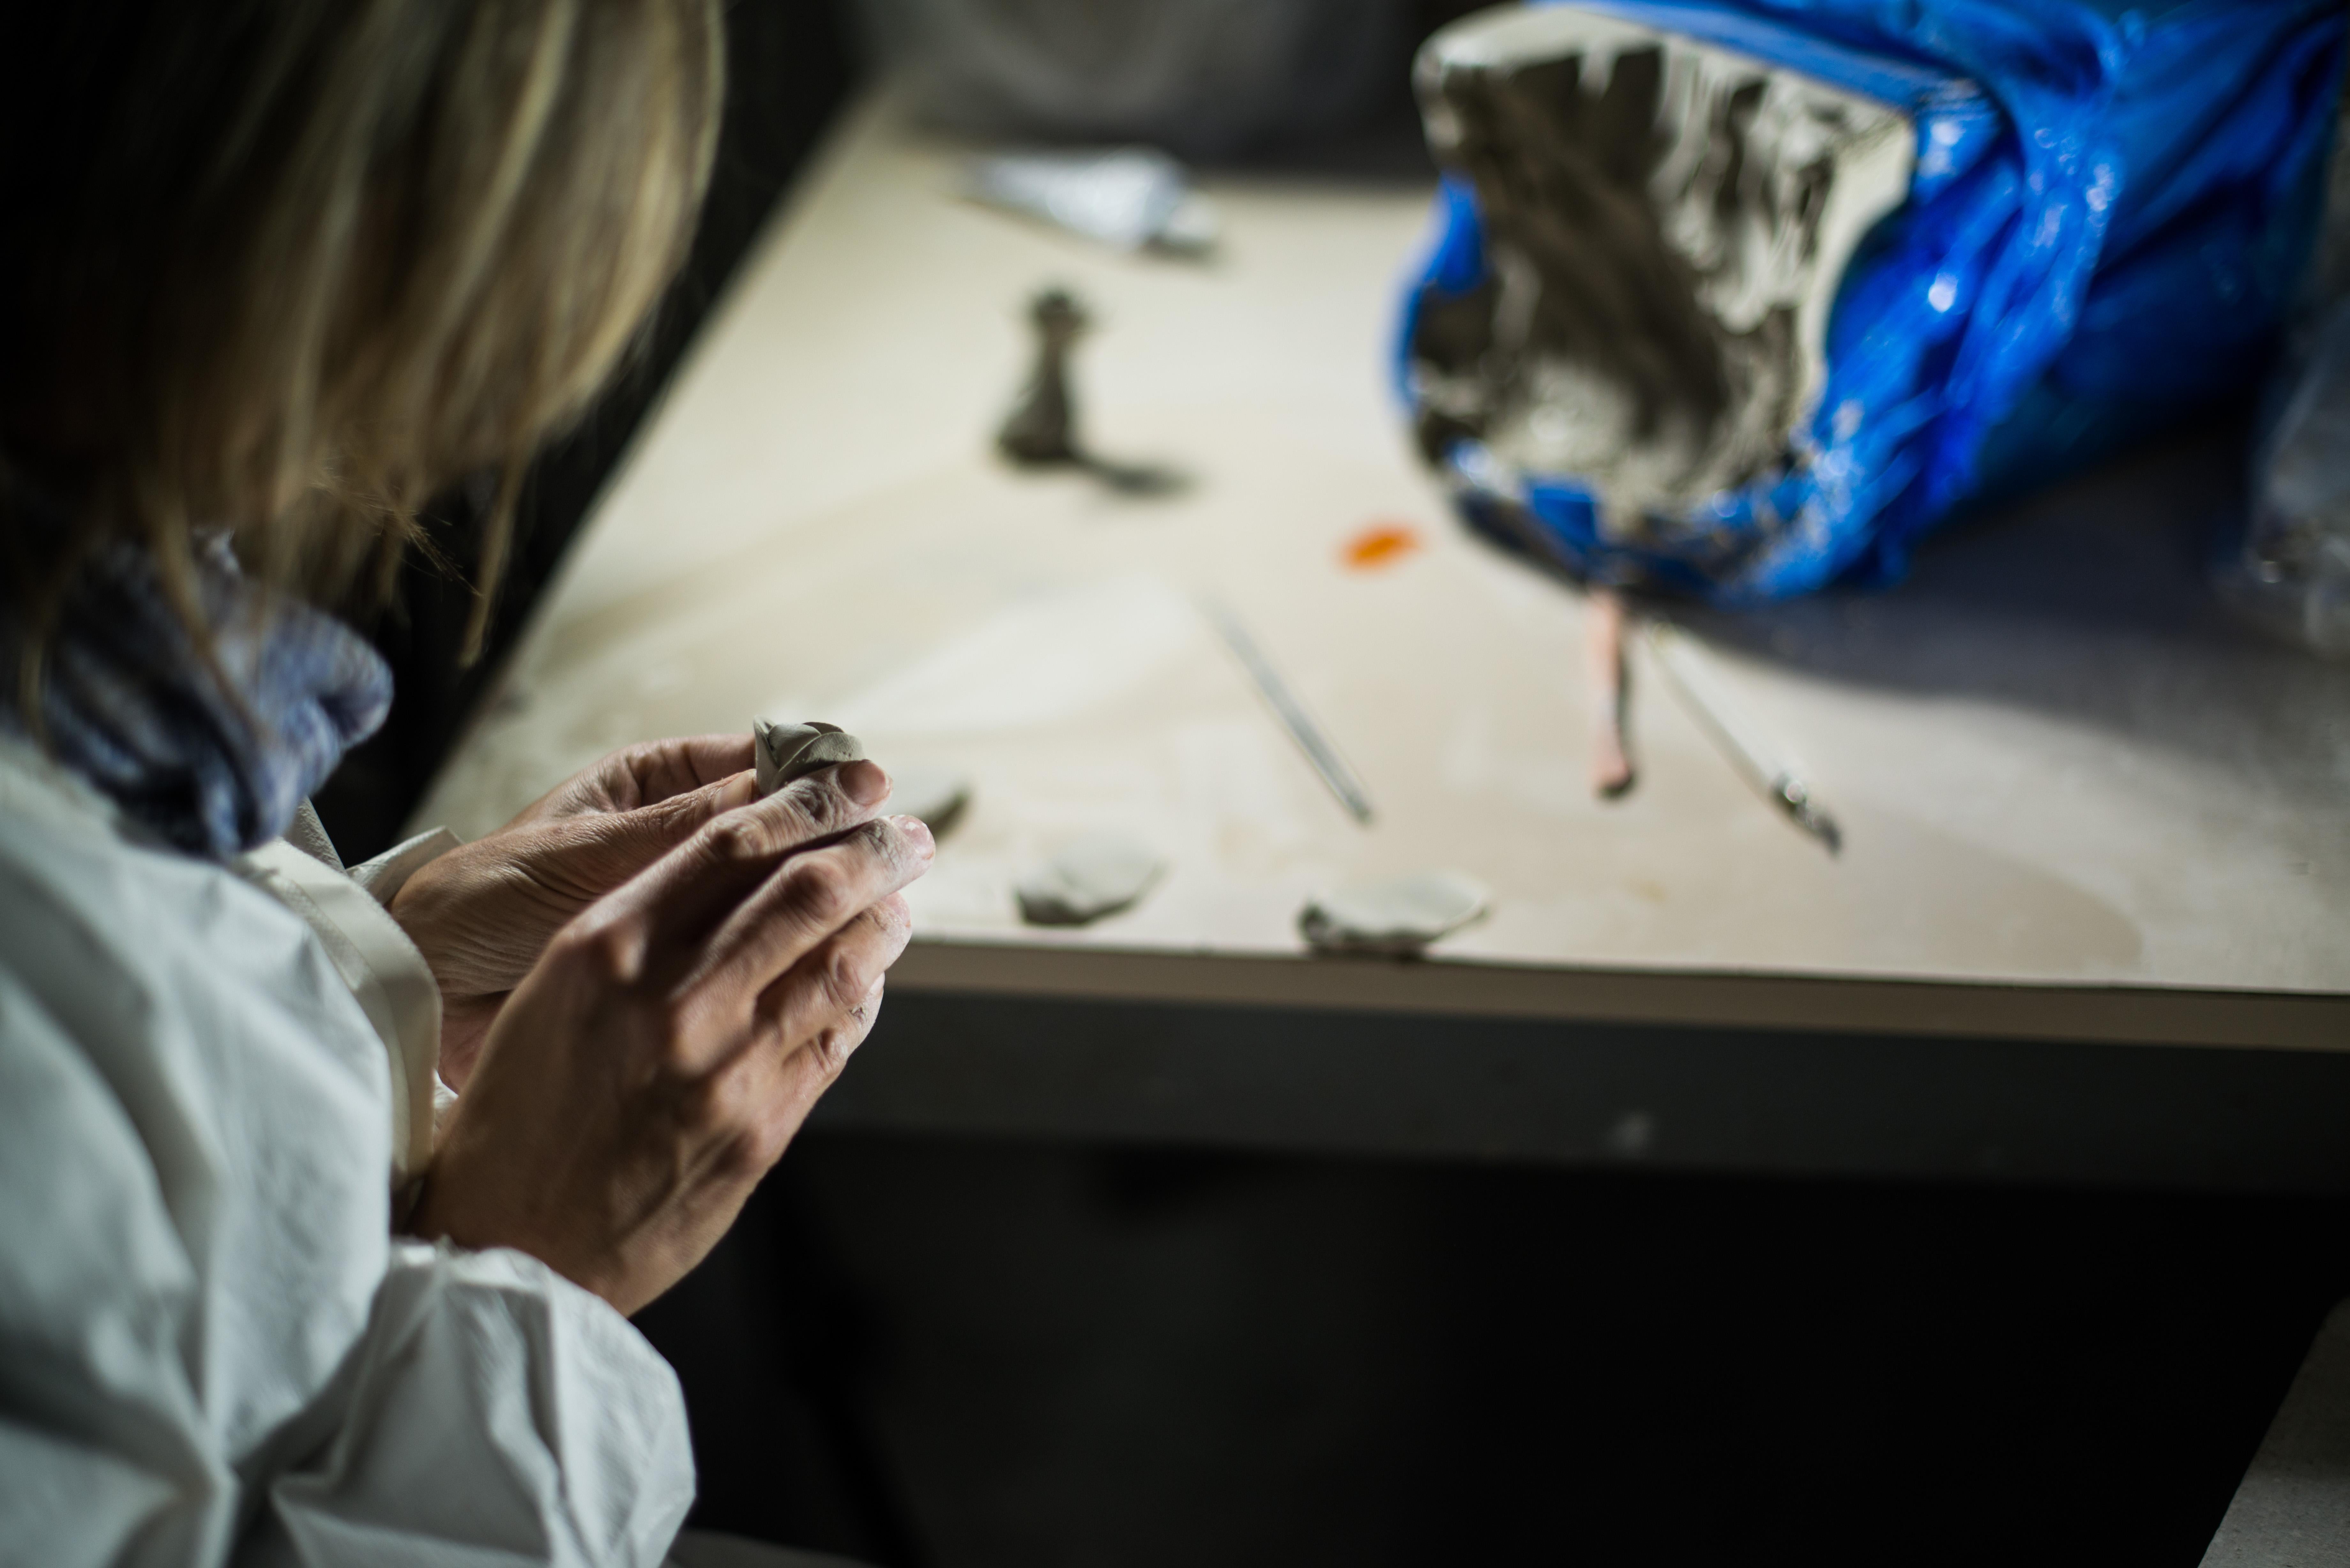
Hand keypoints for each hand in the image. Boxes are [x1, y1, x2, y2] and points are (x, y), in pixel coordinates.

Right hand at [409, 761, 932, 1315]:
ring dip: (883, 920)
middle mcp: (671, 1000)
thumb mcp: (553, 990)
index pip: (730, 843)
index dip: (806, 802)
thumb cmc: (520, 1114)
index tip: (850, 784)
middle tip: (907, 832)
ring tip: (900, 897)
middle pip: (806, 891)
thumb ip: (643, 928)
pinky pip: (836, 1041)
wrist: (507, 1243)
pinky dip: (863, 997)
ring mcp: (724, 1069)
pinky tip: (870, 976)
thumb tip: (741, 871)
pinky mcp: (760, 1131)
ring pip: (841, 964)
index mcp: (606, 949)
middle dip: (872, 850)